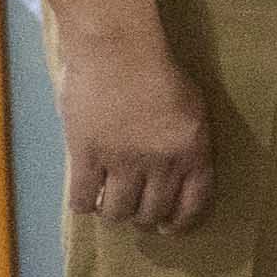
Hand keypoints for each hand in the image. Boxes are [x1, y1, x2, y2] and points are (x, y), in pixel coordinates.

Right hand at [51, 4, 211, 233]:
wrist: (119, 48)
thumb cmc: (157, 68)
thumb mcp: (191, 106)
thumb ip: (185, 141)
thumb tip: (175, 171)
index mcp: (193, 150)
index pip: (193, 203)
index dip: (181, 222)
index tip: (171, 228)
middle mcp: (161, 163)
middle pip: (153, 212)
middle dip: (146, 219)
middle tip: (137, 215)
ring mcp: (123, 161)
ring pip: (119, 212)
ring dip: (115, 215)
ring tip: (111, 207)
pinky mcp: (87, 156)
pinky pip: (83, 199)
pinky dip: (85, 205)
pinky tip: (86, 200)